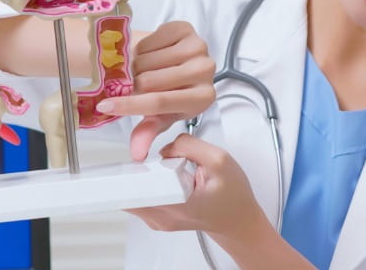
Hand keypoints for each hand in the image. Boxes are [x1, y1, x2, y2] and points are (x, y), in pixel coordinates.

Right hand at [97, 21, 215, 160]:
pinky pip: (150, 40)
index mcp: (203, 98)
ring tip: (139, 70)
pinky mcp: (186, 29)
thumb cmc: (168, 92)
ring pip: (147, 60)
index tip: (105, 106)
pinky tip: (149, 55)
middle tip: (130, 84)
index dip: (129, 105)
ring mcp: (198, 47)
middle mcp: (206, 71)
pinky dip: (142, 48)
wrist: (173, 63)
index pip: (158, 103)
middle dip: (132, 84)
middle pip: (149, 80)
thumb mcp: (159, 116)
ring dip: (136, 66)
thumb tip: (136, 154)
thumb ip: (147, 133)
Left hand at [125, 134, 266, 239]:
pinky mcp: (154, 217)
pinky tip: (170, 178)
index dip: (138, 169)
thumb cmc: (232, 195)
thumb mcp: (219, 160)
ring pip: (131, 191)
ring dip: (145, 174)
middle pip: (128, 188)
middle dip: (142, 168)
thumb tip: (164, 146)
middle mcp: (161, 217)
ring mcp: (155, 220)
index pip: (135, 190)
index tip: (148, 163)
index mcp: (176, 206)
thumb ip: (188, 145)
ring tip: (173, 171)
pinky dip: (149, 182)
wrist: (237, 219)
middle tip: (169, 164)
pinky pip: (139, 195)